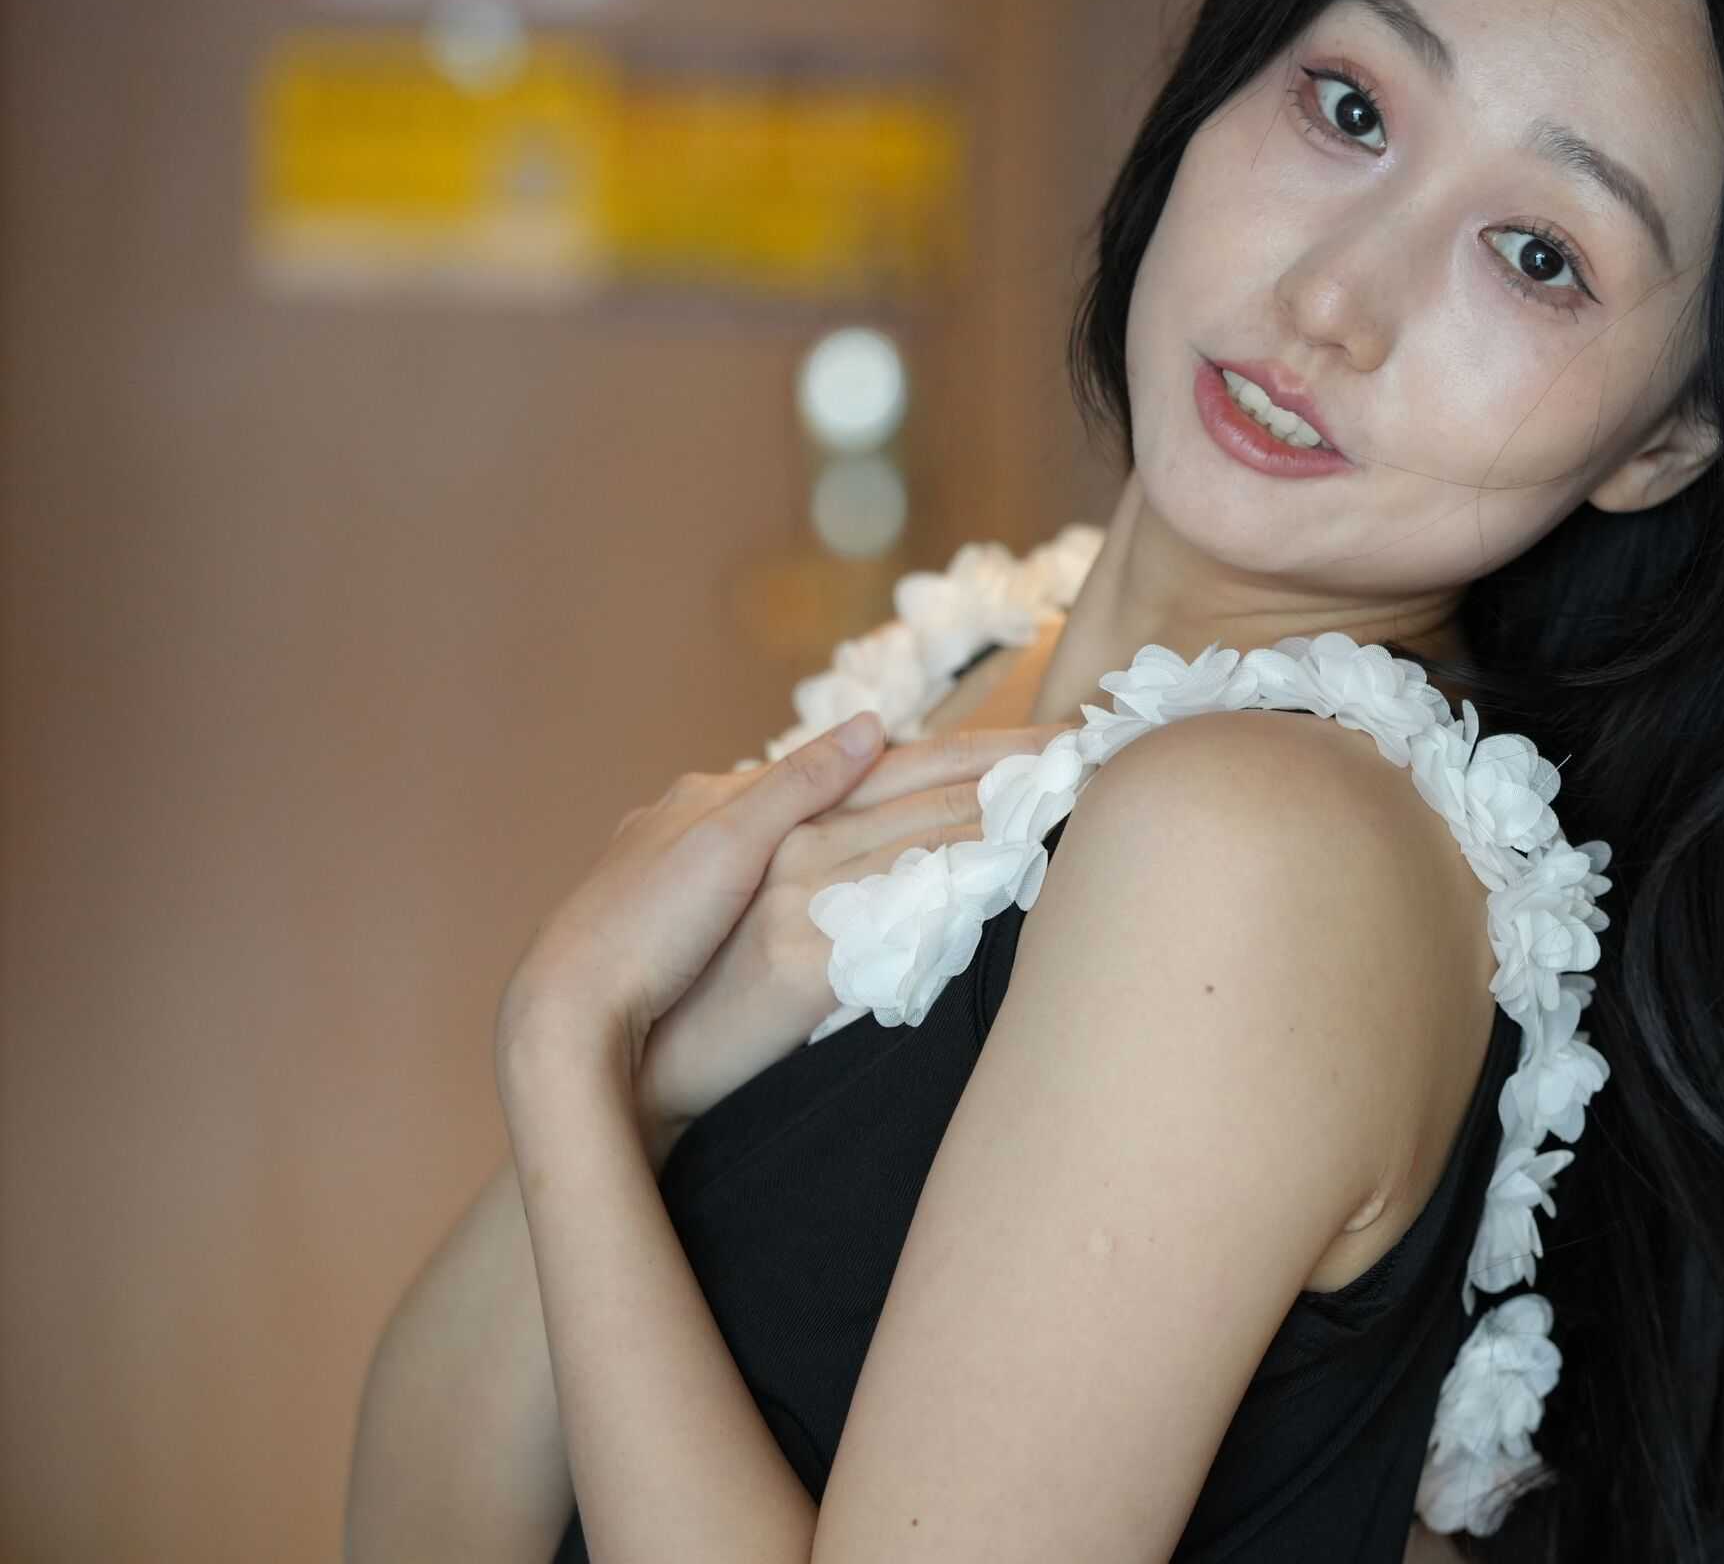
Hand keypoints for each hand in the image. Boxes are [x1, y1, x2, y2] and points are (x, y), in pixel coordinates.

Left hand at [497, 711, 897, 1092]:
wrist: (571, 1011)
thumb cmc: (649, 925)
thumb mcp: (735, 845)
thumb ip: (802, 786)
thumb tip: (872, 724)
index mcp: (703, 796)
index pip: (801, 770)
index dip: (862, 773)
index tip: (922, 780)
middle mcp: (676, 822)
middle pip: (774, 806)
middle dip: (833, 812)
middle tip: (904, 825)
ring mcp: (659, 872)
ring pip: (748, 850)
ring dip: (796, 854)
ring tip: (850, 870)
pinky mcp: (654, 923)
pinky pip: (724, 890)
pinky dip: (761, 890)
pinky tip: (774, 914)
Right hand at [632, 719, 1088, 1163]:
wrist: (587, 1037)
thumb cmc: (668, 976)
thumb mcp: (736, 889)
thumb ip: (802, 830)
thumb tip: (866, 775)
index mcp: (768, 812)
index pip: (895, 763)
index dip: (974, 745)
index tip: (1048, 735)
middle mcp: (783, 835)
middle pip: (917, 781)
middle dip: (1006, 759)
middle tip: (1087, 742)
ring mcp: (790, 890)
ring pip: (916, 829)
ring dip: (997, 804)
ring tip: (1069, 789)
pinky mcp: (796, 952)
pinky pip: (894, 903)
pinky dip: (953, 875)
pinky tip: (1008, 863)